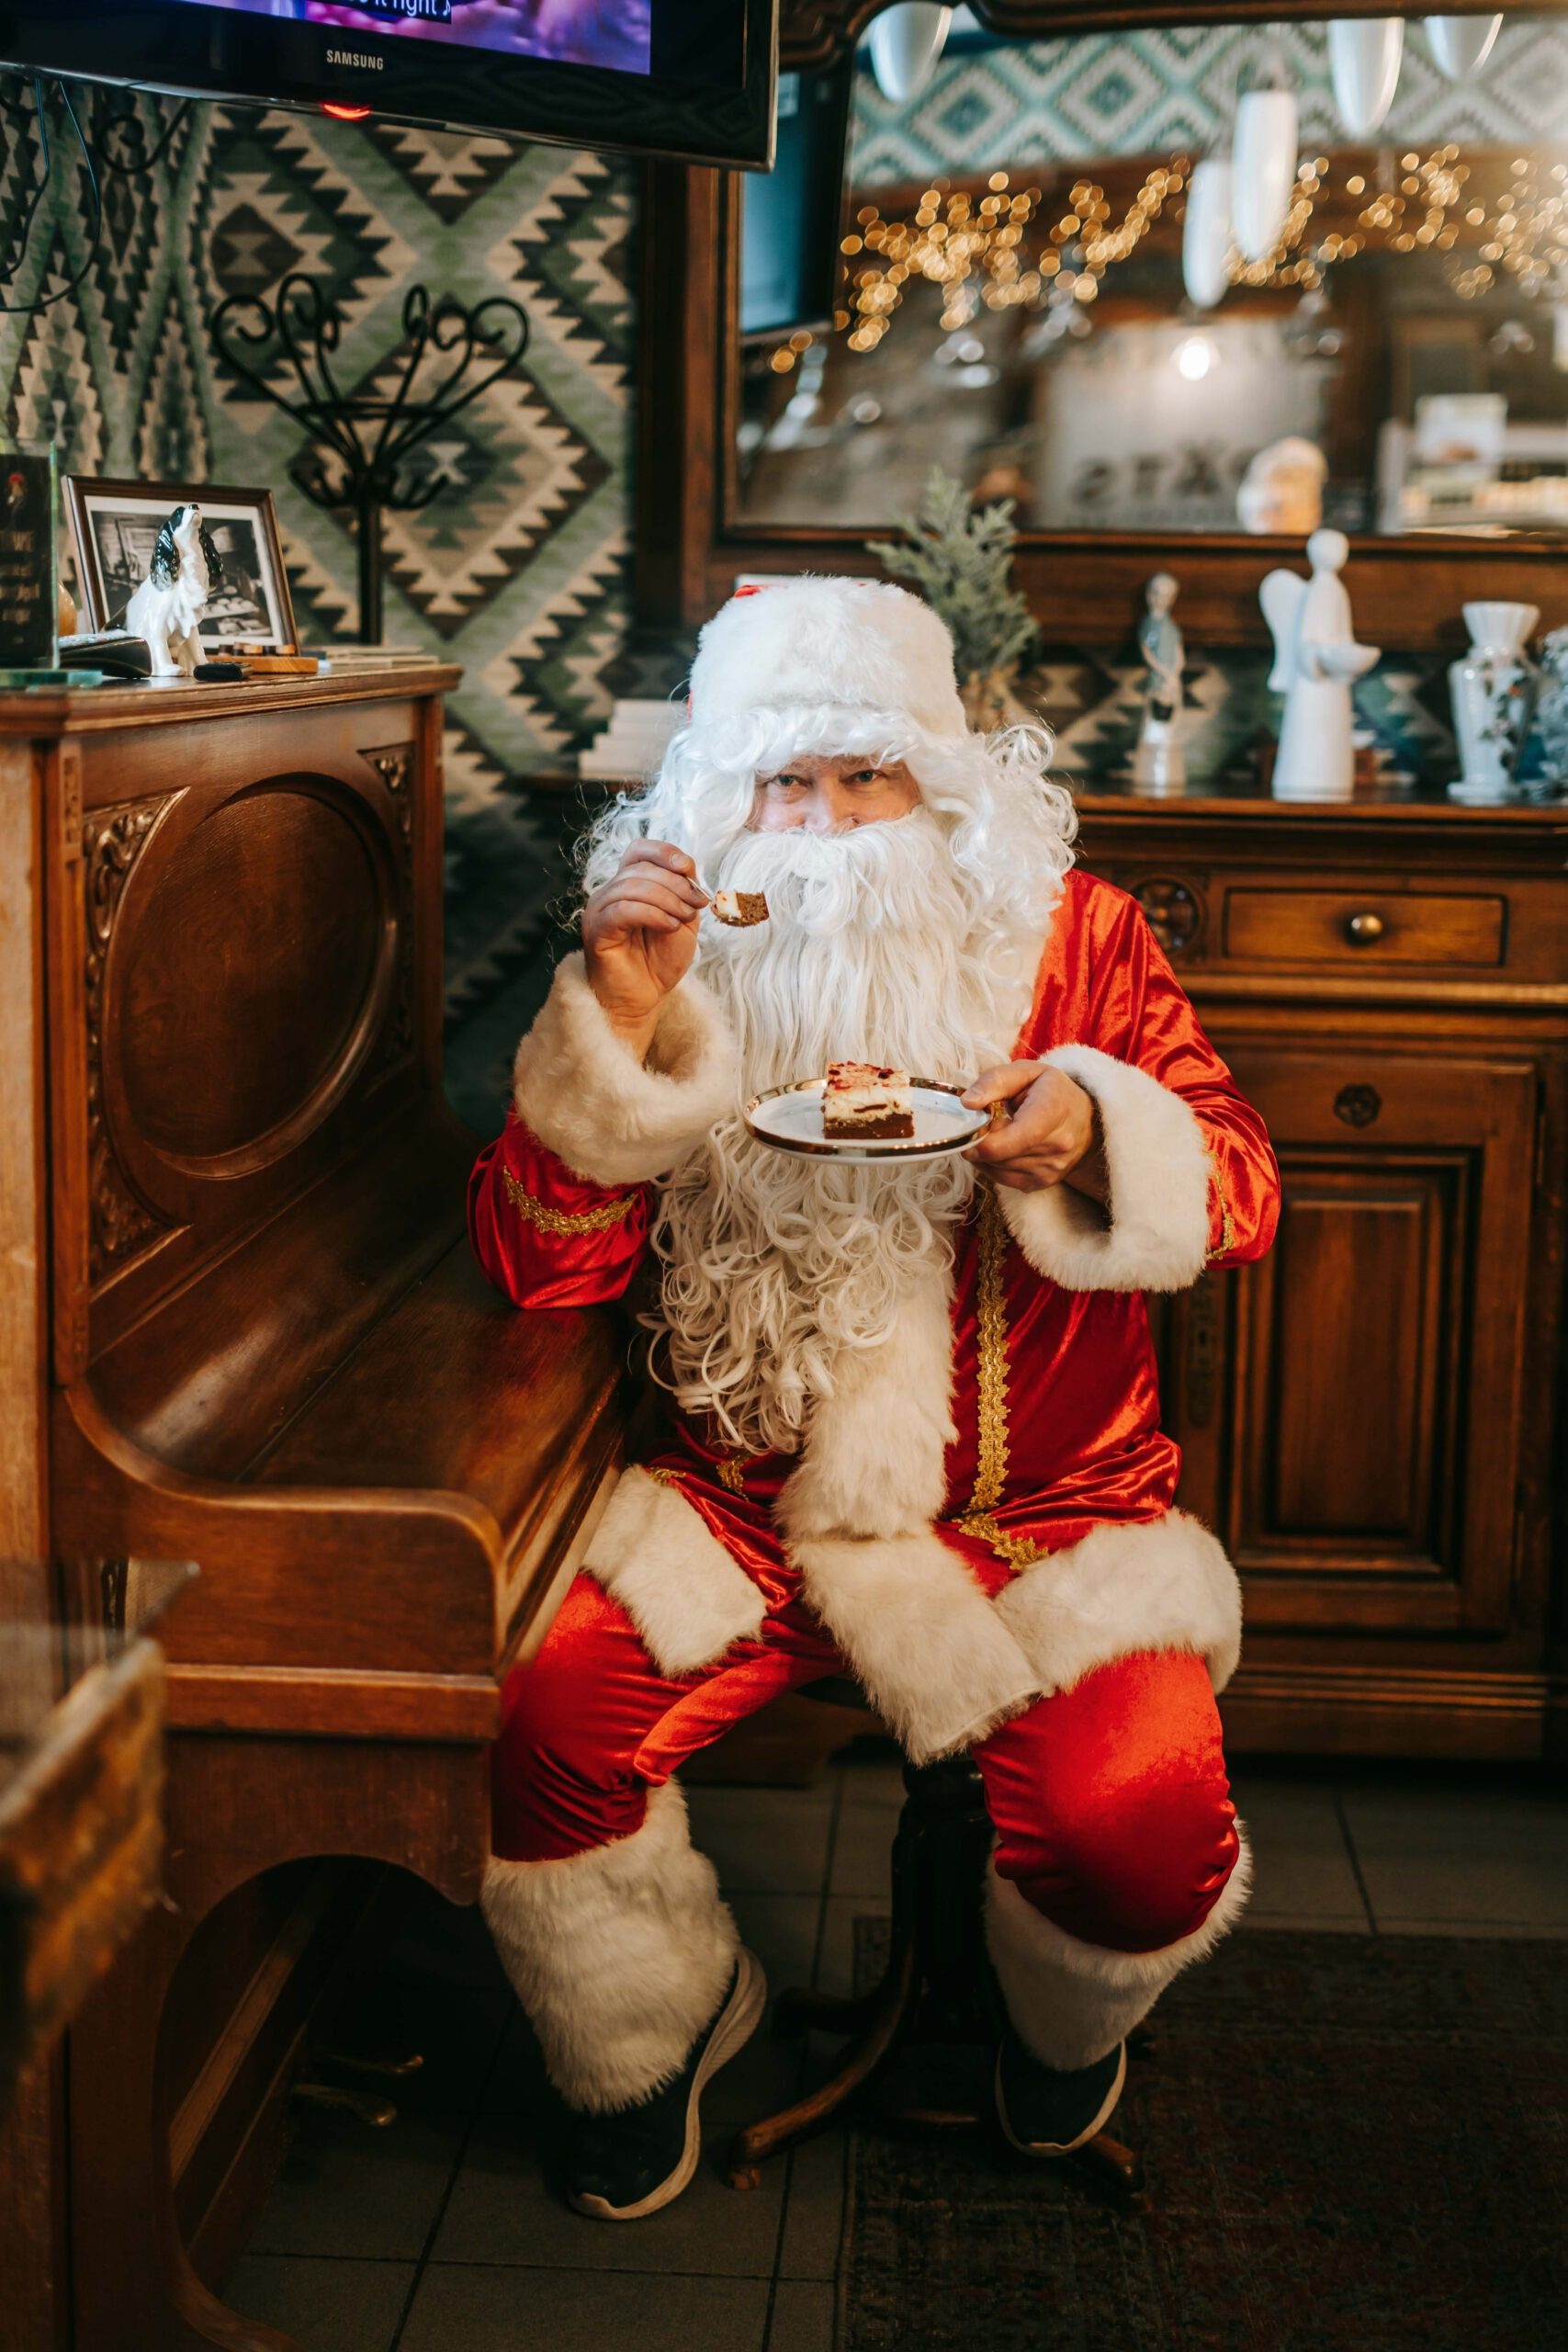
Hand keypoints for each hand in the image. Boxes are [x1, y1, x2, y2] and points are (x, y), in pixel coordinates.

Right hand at [582, 840, 707, 1056]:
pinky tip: (669, 926)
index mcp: (628, 885)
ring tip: (684, 919)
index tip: (689, 868)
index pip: (639, 850)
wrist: (643, 999)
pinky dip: (652, 913)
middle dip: (675, 883)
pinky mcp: (596, 930)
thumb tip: (688, 866)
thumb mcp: (682, 919)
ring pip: (631, 886)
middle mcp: (609, 892)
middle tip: (697, 904)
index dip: (664, 852)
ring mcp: (599, 910)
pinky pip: (623, 910)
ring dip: (667, 899)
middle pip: (640, 868)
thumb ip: (684, 891)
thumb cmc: (659, 961)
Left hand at [961, 1062, 1108, 1201]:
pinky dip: (995, 1164)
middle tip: (989, 1123)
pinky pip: (1003, 1179)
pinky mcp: (1042, 1183)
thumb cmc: (1051, 1091)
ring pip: (996, 1169)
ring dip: (987, 1154)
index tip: (974, 1125)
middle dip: (982, 1141)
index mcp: (1052, 1112)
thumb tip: (967, 1103)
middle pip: (998, 1156)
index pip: (1009, 1140)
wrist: (1085, 1119)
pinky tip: (1005, 1147)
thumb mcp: (1025, 1072)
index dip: (981, 1138)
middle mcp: (1057, 1146)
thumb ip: (994, 1082)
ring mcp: (1051, 1168)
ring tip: (1000, 1133)